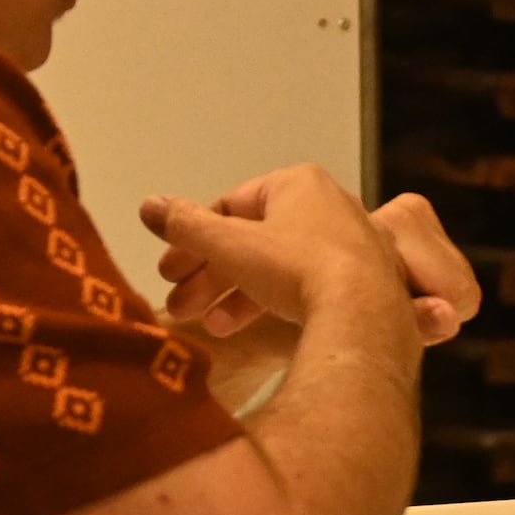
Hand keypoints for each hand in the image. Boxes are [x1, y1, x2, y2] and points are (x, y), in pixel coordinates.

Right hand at [142, 163, 410, 342]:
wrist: (365, 317)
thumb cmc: (299, 267)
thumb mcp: (231, 244)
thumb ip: (186, 226)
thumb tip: (149, 205)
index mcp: (298, 184)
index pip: (231, 206)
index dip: (193, 239)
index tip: (169, 271)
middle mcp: (329, 207)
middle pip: (254, 240)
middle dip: (211, 275)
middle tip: (179, 306)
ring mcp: (351, 246)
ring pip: (279, 267)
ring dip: (236, 295)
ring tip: (208, 325)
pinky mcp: (366, 283)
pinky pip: (309, 287)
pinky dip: (274, 304)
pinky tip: (250, 329)